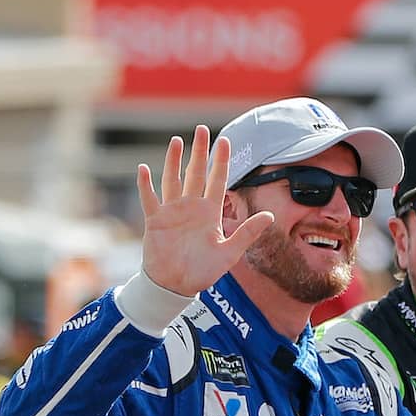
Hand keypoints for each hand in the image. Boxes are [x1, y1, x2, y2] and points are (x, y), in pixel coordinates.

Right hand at [138, 126, 275, 293]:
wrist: (176, 286)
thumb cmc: (203, 271)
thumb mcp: (230, 253)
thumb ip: (247, 233)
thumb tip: (271, 217)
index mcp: (210, 212)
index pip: (217, 180)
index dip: (221, 161)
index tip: (224, 140)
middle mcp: (192, 207)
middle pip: (195, 173)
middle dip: (199, 152)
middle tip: (201, 129)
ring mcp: (172, 211)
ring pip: (173, 180)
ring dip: (173, 161)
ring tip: (176, 141)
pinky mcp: (155, 220)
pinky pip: (149, 199)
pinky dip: (146, 185)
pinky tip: (143, 169)